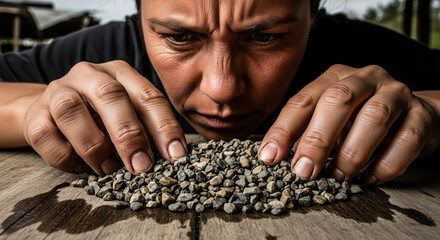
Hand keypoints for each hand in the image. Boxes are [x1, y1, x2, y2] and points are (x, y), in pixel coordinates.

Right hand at [23, 60, 186, 174]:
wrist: (51, 111)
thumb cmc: (101, 115)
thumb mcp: (128, 114)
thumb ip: (147, 128)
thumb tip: (171, 156)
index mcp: (119, 72)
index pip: (147, 95)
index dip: (164, 126)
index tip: (175, 155)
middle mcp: (88, 75)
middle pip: (110, 96)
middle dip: (129, 134)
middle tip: (141, 166)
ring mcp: (58, 91)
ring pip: (72, 112)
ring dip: (94, 146)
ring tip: (108, 169)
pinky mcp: (35, 113)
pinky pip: (46, 136)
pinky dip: (66, 158)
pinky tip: (81, 167)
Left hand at [259, 64, 439, 184]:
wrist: (414, 115)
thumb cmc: (360, 119)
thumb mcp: (330, 119)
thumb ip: (306, 132)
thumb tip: (275, 157)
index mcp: (335, 77)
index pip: (303, 100)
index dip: (283, 130)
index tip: (270, 157)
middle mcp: (365, 78)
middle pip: (338, 101)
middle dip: (317, 139)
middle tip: (304, 171)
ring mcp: (396, 93)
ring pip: (374, 117)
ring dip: (352, 153)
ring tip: (339, 176)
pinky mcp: (421, 114)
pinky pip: (406, 140)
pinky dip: (386, 164)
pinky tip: (370, 178)